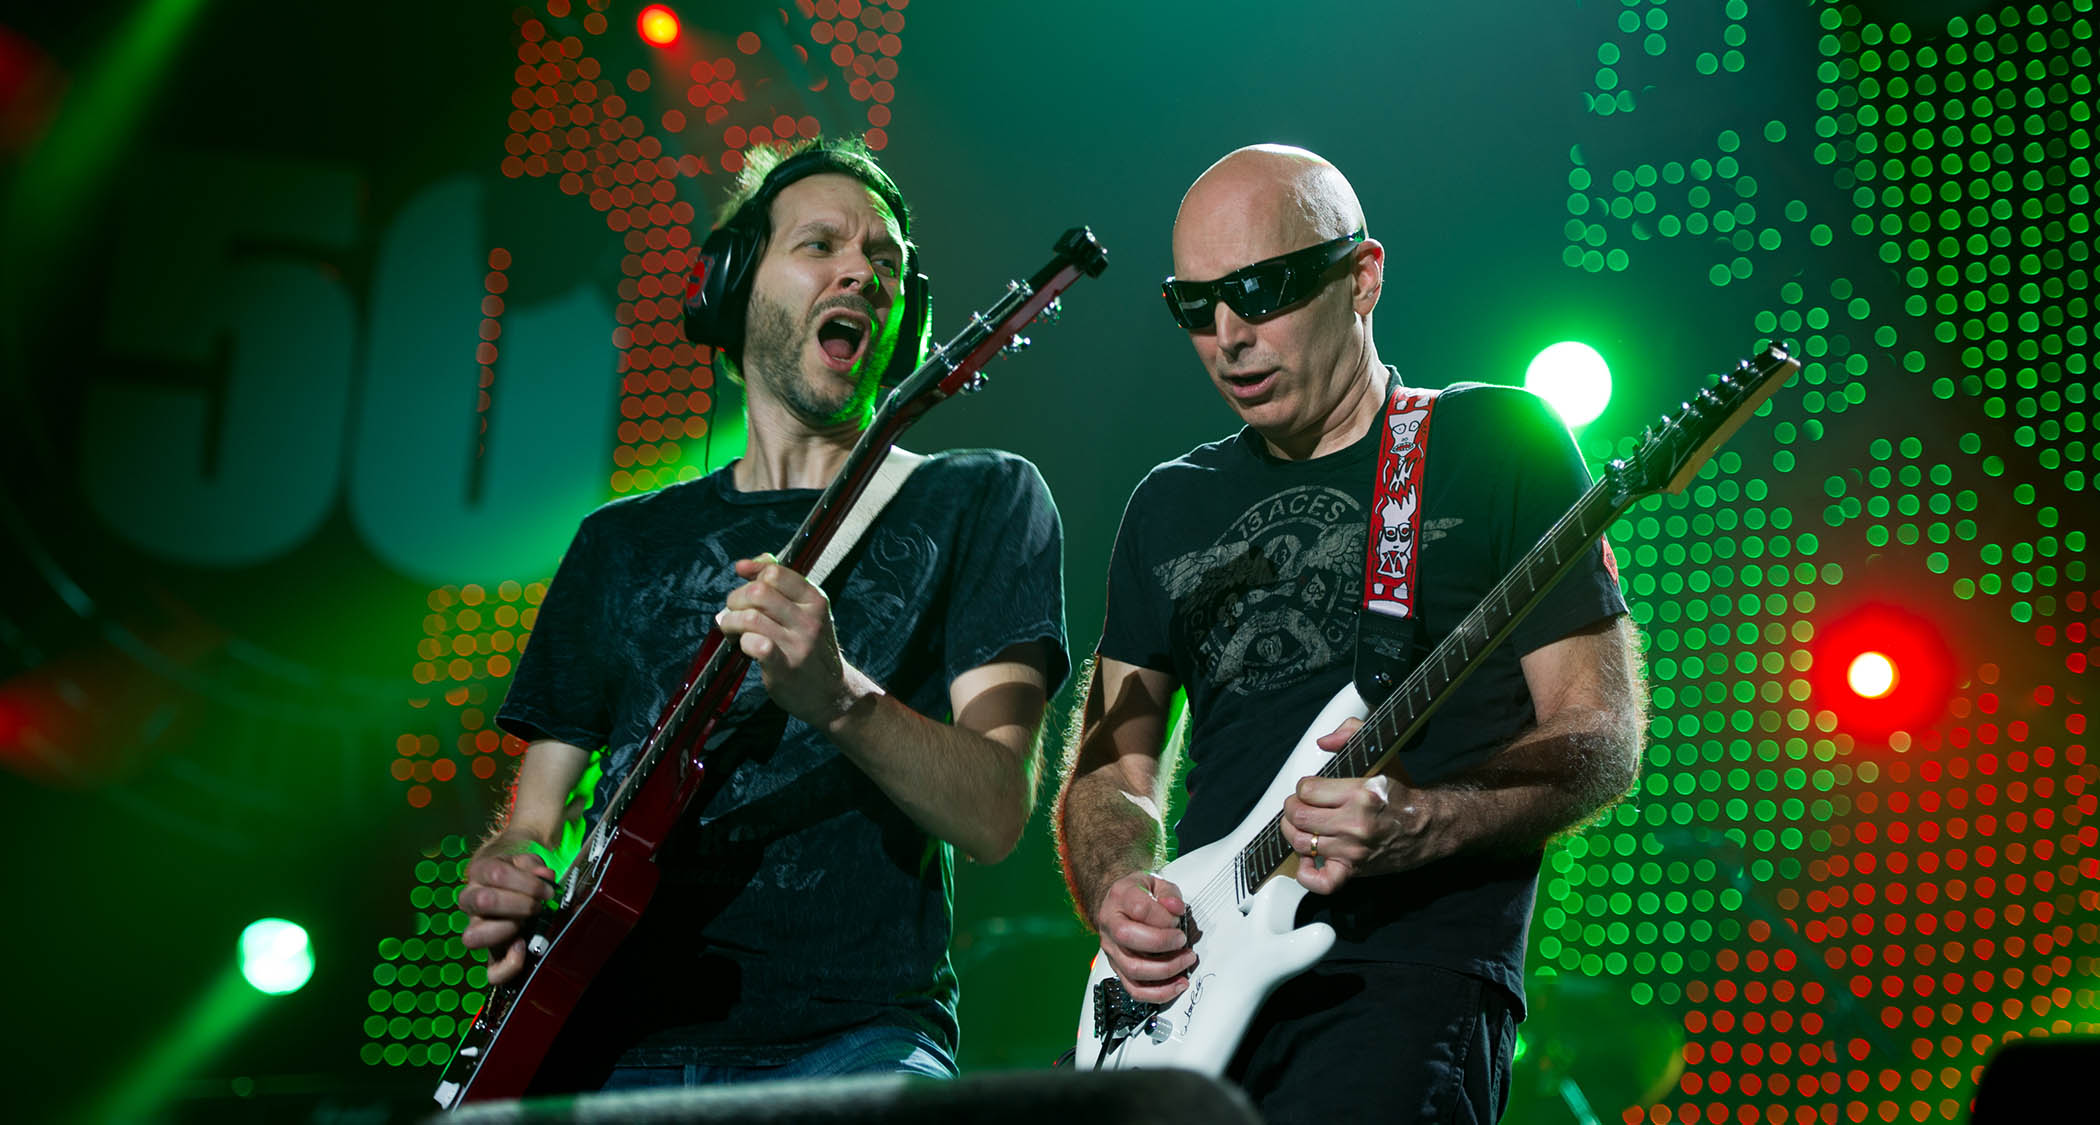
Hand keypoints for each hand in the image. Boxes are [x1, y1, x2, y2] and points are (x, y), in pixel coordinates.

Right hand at [460, 850, 557, 985]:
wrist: (518, 897)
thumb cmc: (521, 878)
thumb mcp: (528, 865)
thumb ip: (535, 866)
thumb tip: (544, 876)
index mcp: (480, 874)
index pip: (495, 873)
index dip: (527, 882)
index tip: (547, 890)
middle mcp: (470, 902)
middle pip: (483, 901)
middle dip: (520, 903)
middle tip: (538, 905)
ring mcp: (476, 931)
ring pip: (472, 937)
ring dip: (507, 928)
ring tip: (525, 923)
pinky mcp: (491, 957)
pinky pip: (492, 972)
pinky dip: (510, 964)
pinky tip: (523, 947)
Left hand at [717, 554, 858, 727]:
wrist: (831, 693)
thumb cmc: (811, 648)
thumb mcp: (806, 612)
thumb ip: (781, 585)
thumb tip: (747, 564)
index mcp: (815, 600)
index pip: (776, 572)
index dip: (752, 573)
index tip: (742, 579)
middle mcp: (809, 620)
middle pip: (758, 592)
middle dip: (736, 600)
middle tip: (734, 613)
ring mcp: (798, 644)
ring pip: (750, 618)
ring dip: (731, 623)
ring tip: (732, 631)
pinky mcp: (785, 668)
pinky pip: (756, 645)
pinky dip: (742, 643)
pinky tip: (743, 647)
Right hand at [1093, 871, 1196, 1003]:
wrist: (1117, 905)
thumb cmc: (1138, 894)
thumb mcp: (1156, 883)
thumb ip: (1169, 893)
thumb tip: (1175, 908)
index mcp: (1120, 898)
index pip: (1139, 909)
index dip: (1163, 917)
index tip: (1177, 920)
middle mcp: (1111, 924)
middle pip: (1129, 939)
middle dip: (1163, 943)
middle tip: (1182, 941)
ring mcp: (1112, 949)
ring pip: (1133, 968)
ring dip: (1166, 969)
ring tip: (1185, 961)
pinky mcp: (1118, 969)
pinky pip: (1135, 989)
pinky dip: (1159, 993)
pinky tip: (1177, 985)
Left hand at [1280, 717, 1437, 893]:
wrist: (1430, 826)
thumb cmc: (1402, 795)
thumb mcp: (1381, 754)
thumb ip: (1351, 734)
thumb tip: (1324, 741)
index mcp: (1360, 793)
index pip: (1307, 790)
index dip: (1304, 787)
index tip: (1311, 788)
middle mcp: (1355, 824)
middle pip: (1299, 817)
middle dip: (1294, 808)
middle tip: (1301, 806)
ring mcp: (1354, 850)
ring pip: (1302, 844)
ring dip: (1294, 834)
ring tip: (1302, 827)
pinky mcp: (1356, 870)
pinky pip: (1322, 882)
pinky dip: (1307, 874)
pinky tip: (1308, 860)